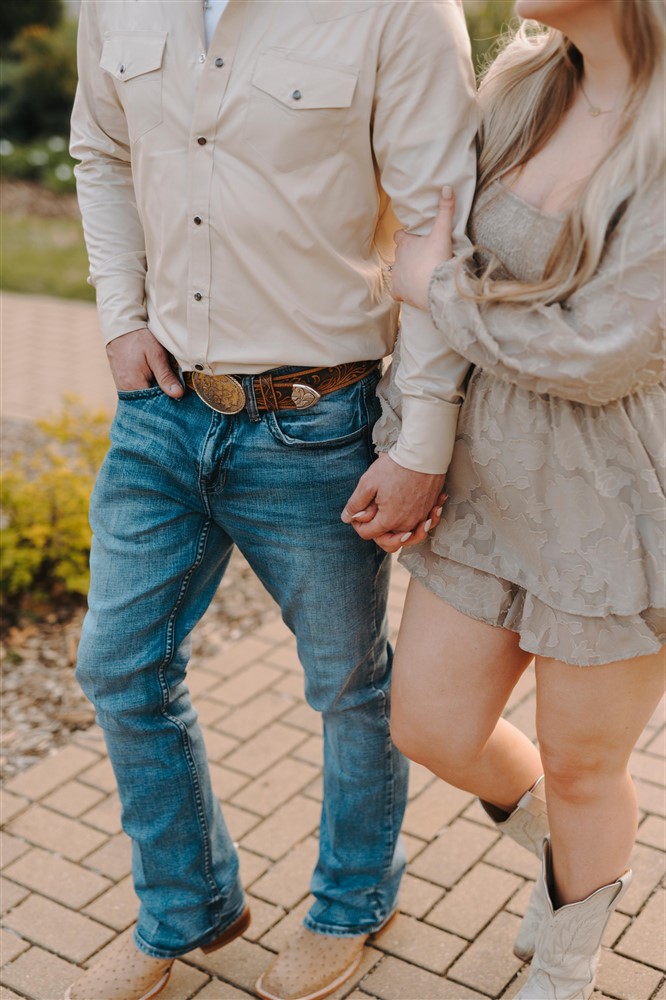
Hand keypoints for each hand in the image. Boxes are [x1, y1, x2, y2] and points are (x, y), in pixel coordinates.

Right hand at [106, 327, 183, 397]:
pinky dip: (149, 390)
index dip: (169, 403)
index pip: (156, 404)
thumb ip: (166, 376)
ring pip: (144, 399)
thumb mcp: (156, 355)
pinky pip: (139, 393)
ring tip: (167, 388)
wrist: (120, 330)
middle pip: (149, 404)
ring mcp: (123, 389)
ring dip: (156, 395)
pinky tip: (157, 385)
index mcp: (135, 386)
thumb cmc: (139, 340)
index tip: (181, 400)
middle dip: (163, 401)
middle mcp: (126, 391)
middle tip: (177, 393)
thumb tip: (178, 394)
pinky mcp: (123, 385)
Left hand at [341, 452, 445, 552]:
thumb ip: (356, 503)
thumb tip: (347, 518)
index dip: (358, 524)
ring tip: (390, 512)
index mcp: (389, 520)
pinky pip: (422, 524)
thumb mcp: (368, 483)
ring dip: (397, 529)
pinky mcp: (430, 510)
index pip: (367, 534)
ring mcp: (421, 518)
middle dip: (378, 532)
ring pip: (406, 535)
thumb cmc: (395, 467)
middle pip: (388, 541)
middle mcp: (406, 525)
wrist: (423, 455)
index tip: (359, 511)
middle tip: (374, 514)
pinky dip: (416, 521)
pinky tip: (410, 506)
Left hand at [390, 186, 454, 310]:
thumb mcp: (442, 233)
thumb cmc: (436, 259)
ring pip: (398, 272)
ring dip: (406, 272)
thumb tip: (446, 187)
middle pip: (399, 254)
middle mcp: (397, 259)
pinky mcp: (398, 291)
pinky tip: (411, 291)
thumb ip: (445, 210)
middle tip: (423, 258)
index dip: (406, 237)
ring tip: (420, 275)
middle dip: (408, 256)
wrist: (435, 288)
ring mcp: (396, 276)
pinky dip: (403, 291)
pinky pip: (396, 291)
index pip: (399, 236)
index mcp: (405, 244)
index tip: (415, 240)